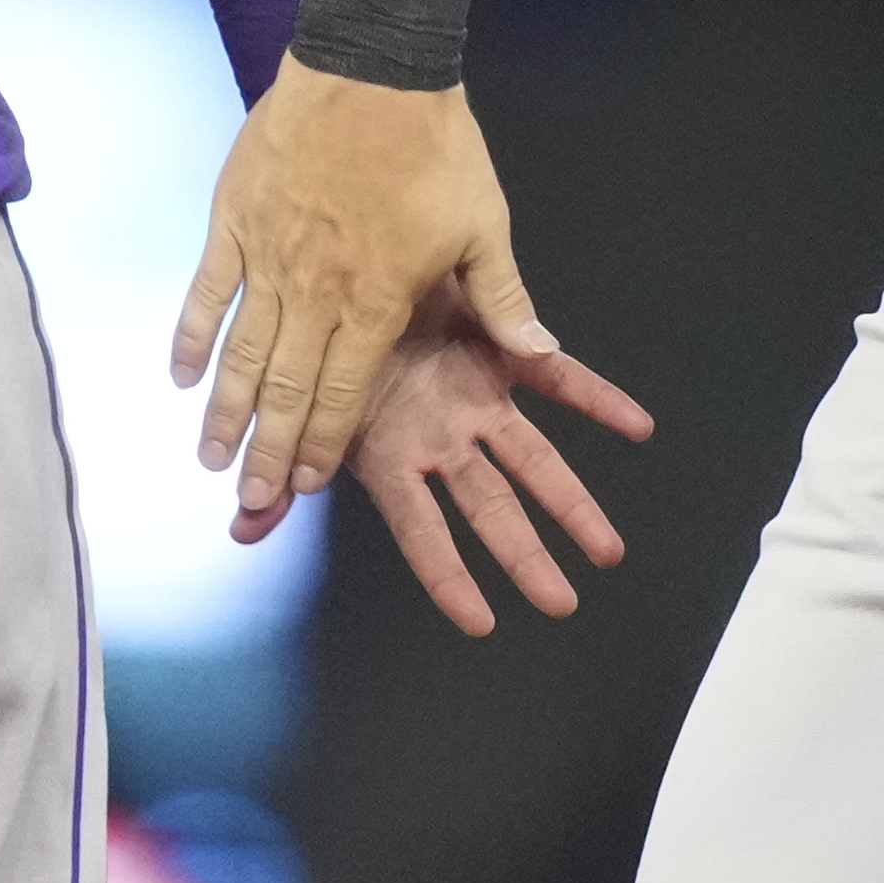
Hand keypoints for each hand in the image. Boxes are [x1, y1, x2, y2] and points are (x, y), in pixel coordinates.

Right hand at [174, 62, 550, 512]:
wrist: (373, 64)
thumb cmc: (435, 145)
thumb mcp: (484, 226)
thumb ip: (503, 299)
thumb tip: (541, 352)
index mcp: (376, 302)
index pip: (343, 395)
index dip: (323, 446)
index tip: (305, 487)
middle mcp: (315, 292)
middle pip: (286, 390)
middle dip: (267, 451)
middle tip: (249, 499)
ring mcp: (268, 256)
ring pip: (240, 352)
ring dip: (225, 410)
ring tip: (210, 457)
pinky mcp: (235, 218)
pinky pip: (206, 291)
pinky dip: (190, 336)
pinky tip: (180, 375)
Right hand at [235, 277, 652, 636]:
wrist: (344, 259)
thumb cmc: (321, 341)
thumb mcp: (300, 415)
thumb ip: (278, 474)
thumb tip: (243, 529)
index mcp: (394, 459)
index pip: (426, 535)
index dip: (451, 578)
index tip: (481, 623)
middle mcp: (442, 438)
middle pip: (492, 509)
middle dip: (526, 557)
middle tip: (563, 604)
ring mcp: (475, 397)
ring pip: (533, 460)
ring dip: (572, 505)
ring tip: (609, 550)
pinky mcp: (499, 348)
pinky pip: (560, 377)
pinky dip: (600, 401)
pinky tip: (640, 426)